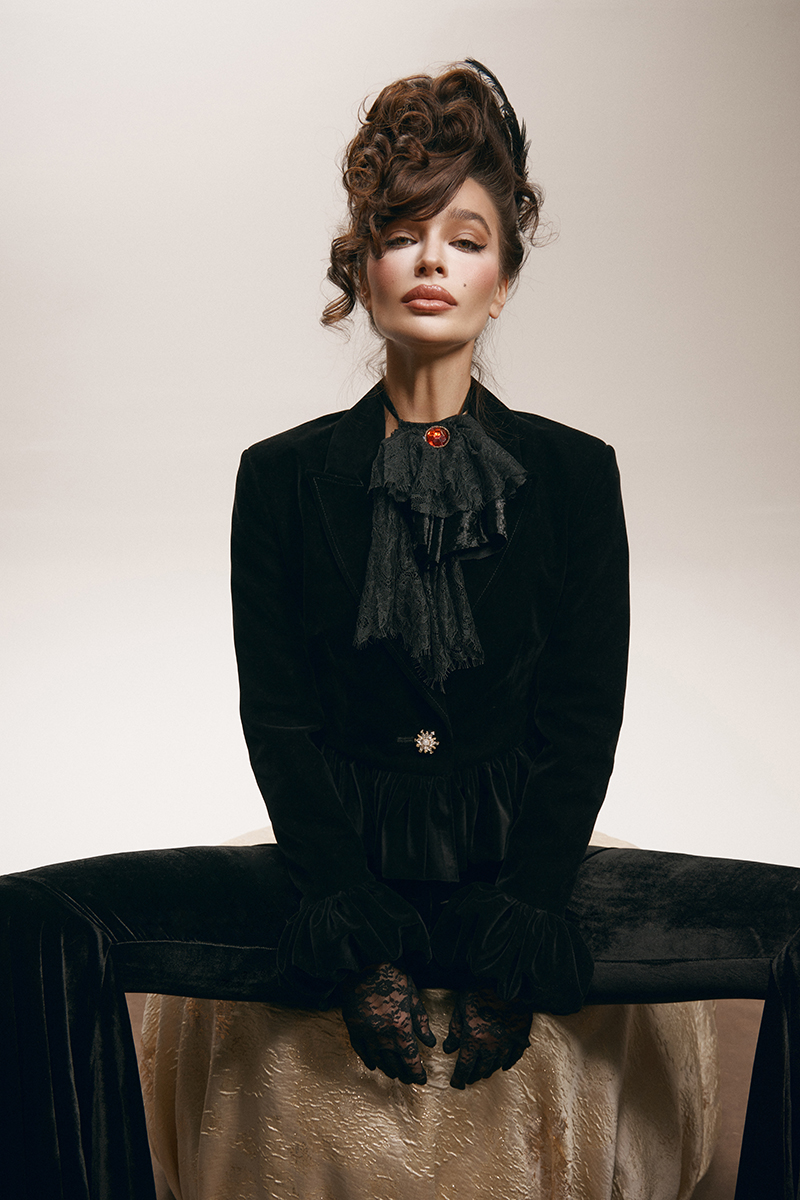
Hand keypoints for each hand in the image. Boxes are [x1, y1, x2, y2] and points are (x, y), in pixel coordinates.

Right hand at [340, 962, 435, 1084]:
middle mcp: (383, 1035)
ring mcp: (366, 1033)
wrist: (363, 965)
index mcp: (400, 1027)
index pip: (411, 1059)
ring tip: (395, 1074)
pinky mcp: (353, 1029)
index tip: (422, 1080)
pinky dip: (368, 1061)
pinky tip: (374, 1065)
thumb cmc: (391, 976)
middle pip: (395, 1063)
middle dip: (404, 1074)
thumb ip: (421, 1021)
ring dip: (388, 1070)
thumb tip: (430, 1043)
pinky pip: (361, 1051)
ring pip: (378, 1060)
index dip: (417, 1073)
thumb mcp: (412, 995)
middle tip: (409, 1079)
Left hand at [443, 986, 533, 1088]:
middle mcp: (491, 1045)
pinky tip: (504, 1066)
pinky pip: (515, 1056)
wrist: (508, 979)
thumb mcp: (461, 1006)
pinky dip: (508, 1063)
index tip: (456, 1084)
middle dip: (473, 1075)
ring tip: (483, 1072)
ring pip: (497, 1064)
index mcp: (474, 1038)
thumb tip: (448, 1049)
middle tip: (468, 1078)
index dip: (459, 1078)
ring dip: (489, 1070)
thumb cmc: (481, 990)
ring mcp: (508, 1042)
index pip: (465, 1067)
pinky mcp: (521, 1036)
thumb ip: (455, 1030)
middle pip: (481, 1068)